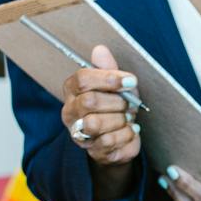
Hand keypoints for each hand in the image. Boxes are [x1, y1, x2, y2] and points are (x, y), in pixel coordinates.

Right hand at [59, 44, 140, 168]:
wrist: (120, 138)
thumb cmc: (115, 106)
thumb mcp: (115, 84)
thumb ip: (108, 68)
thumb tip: (100, 49)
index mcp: (72, 90)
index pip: (83, 80)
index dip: (109, 79)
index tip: (130, 81)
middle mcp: (70, 111)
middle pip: (90, 102)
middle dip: (117, 102)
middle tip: (130, 103)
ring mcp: (78, 133)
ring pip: (95, 123)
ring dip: (120, 119)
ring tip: (127, 118)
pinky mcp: (91, 150)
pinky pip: (107, 141)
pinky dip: (125, 135)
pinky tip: (129, 130)